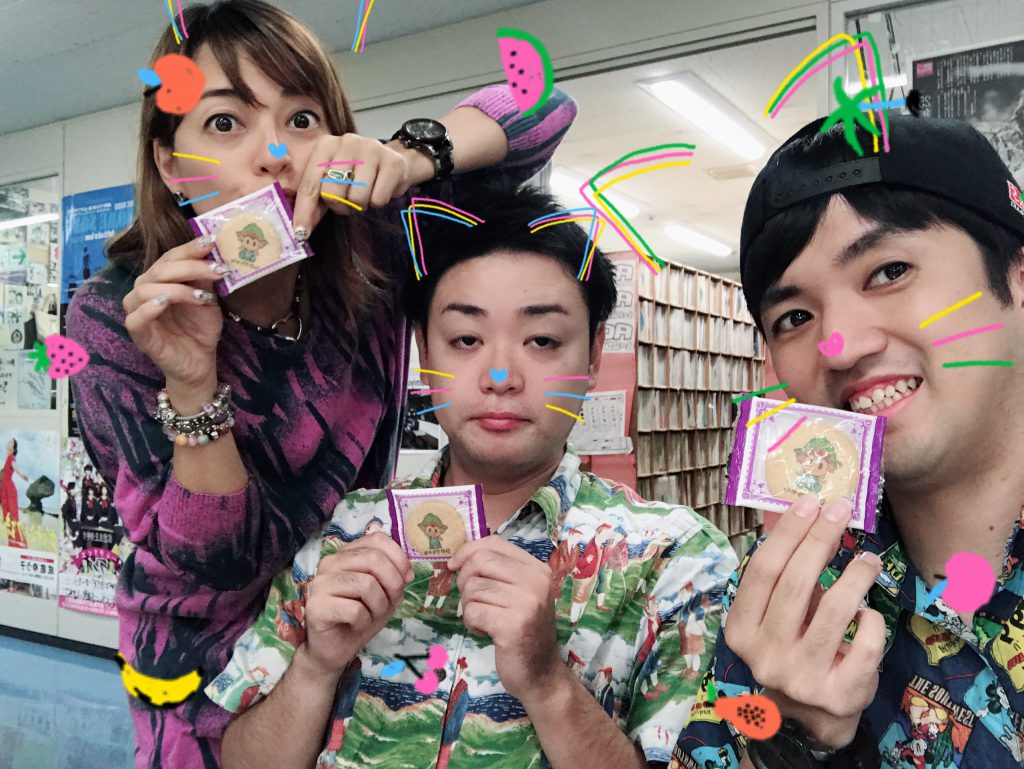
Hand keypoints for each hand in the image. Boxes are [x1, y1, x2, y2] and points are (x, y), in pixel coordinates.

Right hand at [122, 236, 223, 390]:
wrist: (200, 362)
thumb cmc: (200, 329)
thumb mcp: (207, 299)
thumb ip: (205, 278)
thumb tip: (214, 252)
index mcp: (160, 280)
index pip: (170, 257)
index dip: (189, 248)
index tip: (211, 241)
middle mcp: (144, 291)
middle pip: (159, 270)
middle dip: (191, 266)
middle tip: (218, 269)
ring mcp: (138, 312)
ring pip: (145, 289)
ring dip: (176, 288)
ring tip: (201, 296)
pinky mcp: (138, 334)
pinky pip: (136, 318)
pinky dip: (150, 308)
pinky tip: (165, 302)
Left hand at [291, 133, 423, 234]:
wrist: (395, 161)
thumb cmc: (358, 173)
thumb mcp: (332, 180)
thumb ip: (315, 199)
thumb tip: (300, 229)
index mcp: (326, 145)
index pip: (310, 184)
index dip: (304, 211)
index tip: (300, 233)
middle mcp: (347, 142)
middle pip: (332, 193)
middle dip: (340, 206)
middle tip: (349, 202)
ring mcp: (371, 149)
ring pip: (356, 198)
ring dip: (360, 205)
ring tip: (365, 194)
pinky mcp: (393, 162)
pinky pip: (378, 199)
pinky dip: (378, 202)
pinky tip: (380, 189)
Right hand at [304, 533, 413, 676]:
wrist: (336, 648)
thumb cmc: (360, 616)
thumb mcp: (385, 592)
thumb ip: (394, 575)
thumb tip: (406, 573)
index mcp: (346, 554)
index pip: (377, 539)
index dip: (399, 558)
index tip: (406, 579)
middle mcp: (330, 563)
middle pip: (373, 559)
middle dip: (392, 584)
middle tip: (389, 603)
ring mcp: (320, 583)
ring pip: (366, 584)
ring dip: (378, 606)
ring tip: (370, 615)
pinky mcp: (316, 606)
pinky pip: (354, 609)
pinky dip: (364, 621)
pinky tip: (356, 625)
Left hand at [448, 536, 560, 702]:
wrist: (541, 673)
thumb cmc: (525, 631)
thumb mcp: (520, 594)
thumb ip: (499, 572)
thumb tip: (459, 557)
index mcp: (537, 569)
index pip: (495, 543)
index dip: (468, 550)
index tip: (455, 566)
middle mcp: (536, 581)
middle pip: (480, 561)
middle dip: (464, 580)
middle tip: (472, 600)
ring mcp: (526, 603)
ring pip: (472, 588)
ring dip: (468, 606)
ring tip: (484, 620)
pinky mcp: (512, 626)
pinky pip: (472, 612)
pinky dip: (471, 623)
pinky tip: (485, 632)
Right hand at [723, 496, 884, 748]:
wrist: (808, 718)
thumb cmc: (791, 649)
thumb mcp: (776, 613)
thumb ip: (783, 570)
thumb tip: (794, 512)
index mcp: (741, 630)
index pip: (762, 571)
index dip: (787, 533)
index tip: (808, 502)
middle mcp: (765, 655)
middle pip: (795, 583)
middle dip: (821, 540)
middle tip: (840, 510)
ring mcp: (802, 677)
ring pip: (835, 610)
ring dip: (855, 575)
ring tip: (868, 558)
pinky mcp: (839, 694)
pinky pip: (866, 643)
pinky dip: (872, 620)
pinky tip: (869, 611)